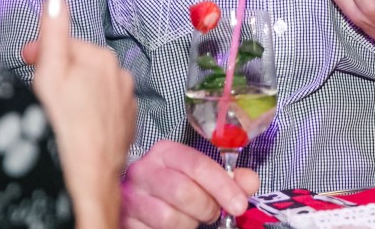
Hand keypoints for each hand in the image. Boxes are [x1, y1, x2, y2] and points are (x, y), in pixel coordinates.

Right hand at [30, 0, 136, 227]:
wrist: (88, 176)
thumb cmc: (64, 127)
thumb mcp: (49, 73)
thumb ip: (53, 33)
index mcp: (101, 58)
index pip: (66, 44)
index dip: (41, 50)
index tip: (26, 59)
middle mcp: (120, 76)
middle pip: (82, 65)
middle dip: (60, 71)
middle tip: (39, 88)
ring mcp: (126, 101)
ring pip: (95, 87)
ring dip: (77, 92)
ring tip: (57, 112)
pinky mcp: (126, 124)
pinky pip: (104, 109)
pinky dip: (90, 112)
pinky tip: (75, 126)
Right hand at [122, 139, 258, 228]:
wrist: (144, 202)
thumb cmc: (176, 189)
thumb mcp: (202, 179)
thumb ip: (229, 180)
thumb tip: (250, 182)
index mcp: (166, 152)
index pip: (198, 165)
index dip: (223, 186)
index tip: (239, 205)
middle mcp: (144, 170)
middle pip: (183, 191)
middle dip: (206, 208)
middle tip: (212, 213)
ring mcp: (131, 196)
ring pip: (168, 217)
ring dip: (189, 224)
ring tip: (191, 219)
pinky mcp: (125, 219)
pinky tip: (175, 225)